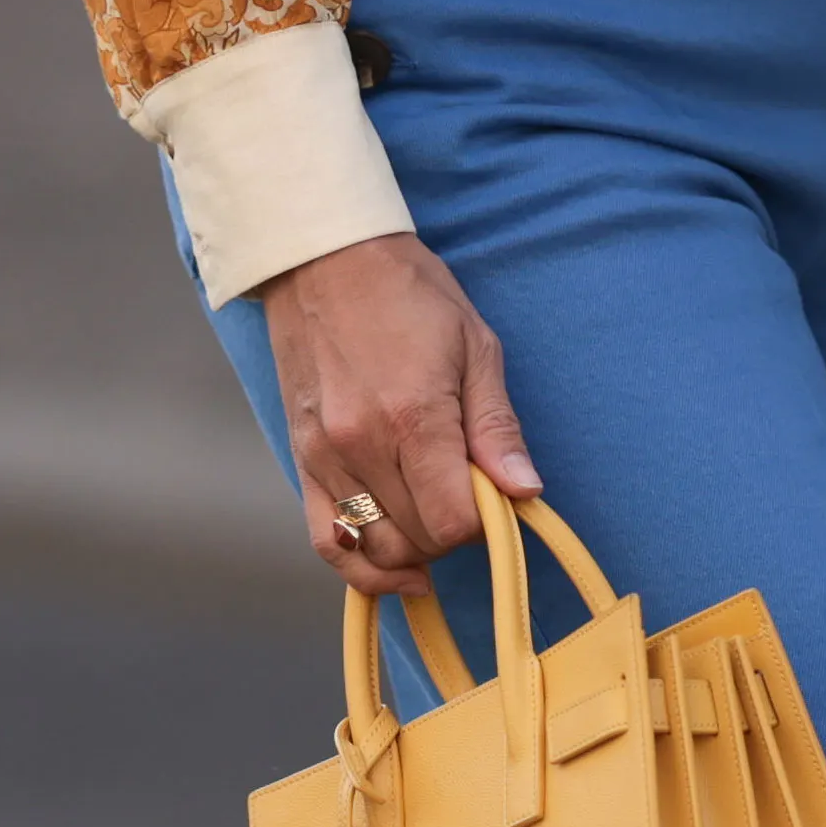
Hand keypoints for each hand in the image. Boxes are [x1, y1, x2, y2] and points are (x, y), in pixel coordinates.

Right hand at [255, 231, 537, 598]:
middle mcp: (361, 446)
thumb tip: (524, 491)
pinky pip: (325, 539)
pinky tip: (392, 567)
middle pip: (416, 540)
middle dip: (452, 535)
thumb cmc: (410, 293)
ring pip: (373, 548)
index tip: (493, 496)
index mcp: (412, 418)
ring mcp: (323, 457)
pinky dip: (359, 564)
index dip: (482, 523)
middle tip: (469, 498)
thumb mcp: (476, 346)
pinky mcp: (301, 459)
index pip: (451, 521)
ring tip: (436, 524)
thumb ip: (496, 428)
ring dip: (412, 550)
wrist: (324, 259)